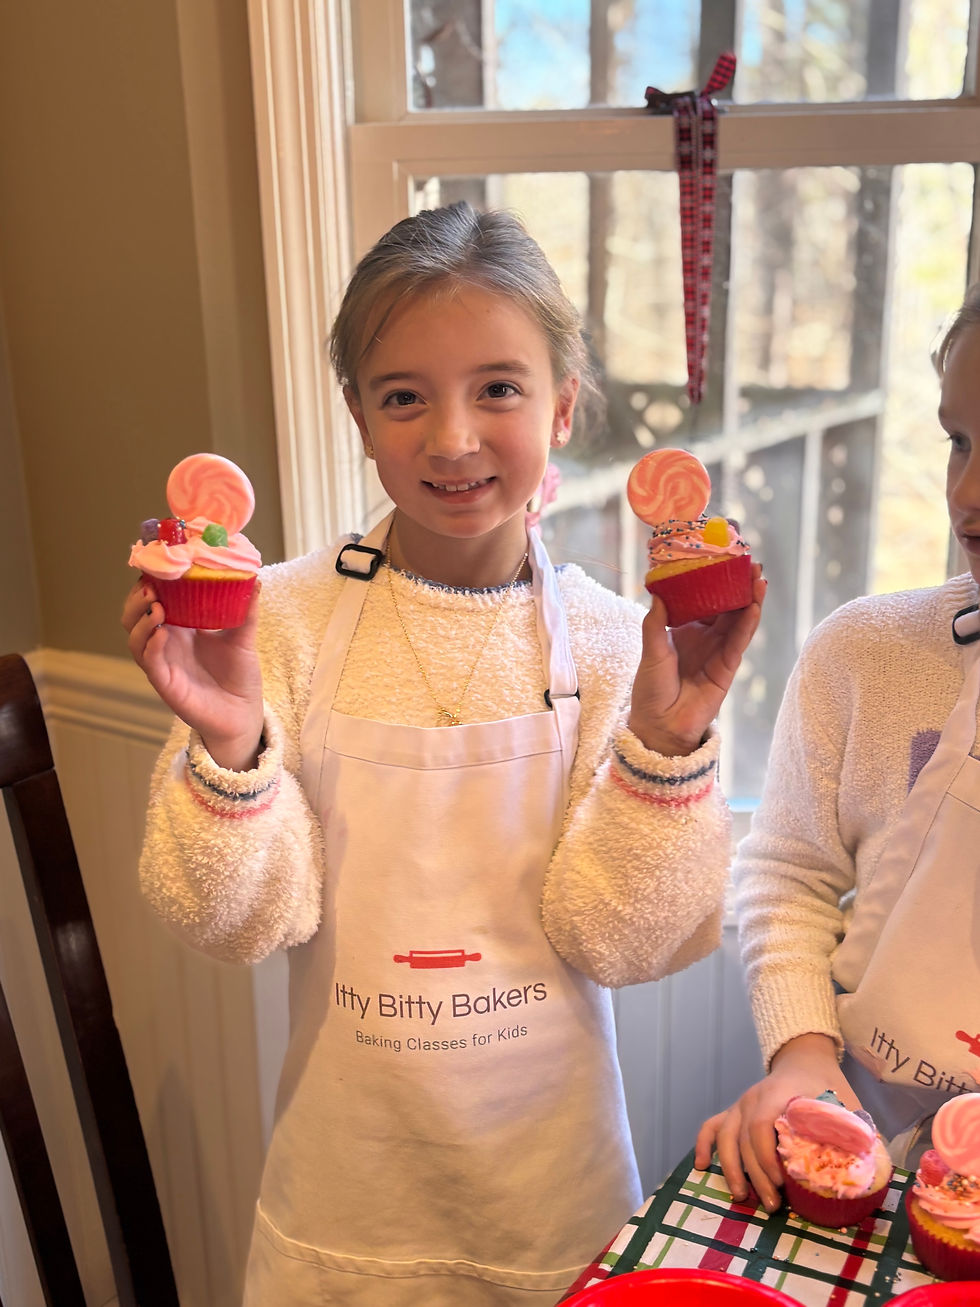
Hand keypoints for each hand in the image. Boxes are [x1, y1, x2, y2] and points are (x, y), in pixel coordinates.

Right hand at [121, 579, 264, 769]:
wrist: (243, 713)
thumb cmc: (239, 675)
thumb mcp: (243, 638)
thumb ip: (246, 610)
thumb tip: (254, 578)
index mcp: (181, 627)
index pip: (153, 599)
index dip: (150, 583)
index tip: (158, 566)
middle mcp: (166, 642)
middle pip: (134, 616)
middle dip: (136, 599)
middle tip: (150, 586)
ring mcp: (163, 662)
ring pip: (135, 638)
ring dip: (140, 620)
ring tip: (156, 606)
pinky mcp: (165, 683)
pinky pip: (150, 662)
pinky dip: (152, 645)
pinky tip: (163, 632)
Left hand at [628, 564, 765, 754]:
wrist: (660, 726)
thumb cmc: (651, 690)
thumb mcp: (650, 651)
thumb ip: (655, 624)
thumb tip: (657, 592)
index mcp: (684, 628)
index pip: (702, 596)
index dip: (712, 577)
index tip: (719, 556)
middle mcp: (704, 635)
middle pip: (726, 603)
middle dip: (737, 582)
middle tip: (747, 559)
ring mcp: (718, 650)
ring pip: (738, 618)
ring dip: (749, 597)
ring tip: (758, 576)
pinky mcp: (728, 666)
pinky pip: (740, 640)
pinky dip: (748, 622)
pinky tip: (755, 605)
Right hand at [693, 1033, 858, 1211]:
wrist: (806, 1058)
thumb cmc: (827, 1085)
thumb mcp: (847, 1104)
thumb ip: (857, 1133)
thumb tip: (875, 1170)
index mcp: (780, 1094)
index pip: (761, 1125)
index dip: (766, 1158)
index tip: (782, 1185)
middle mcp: (753, 1098)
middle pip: (743, 1139)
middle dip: (755, 1175)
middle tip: (773, 1205)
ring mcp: (740, 1103)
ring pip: (724, 1137)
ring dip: (731, 1169)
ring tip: (743, 1197)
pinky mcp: (734, 1110)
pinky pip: (711, 1126)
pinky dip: (703, 1145)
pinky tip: (701, 1167)